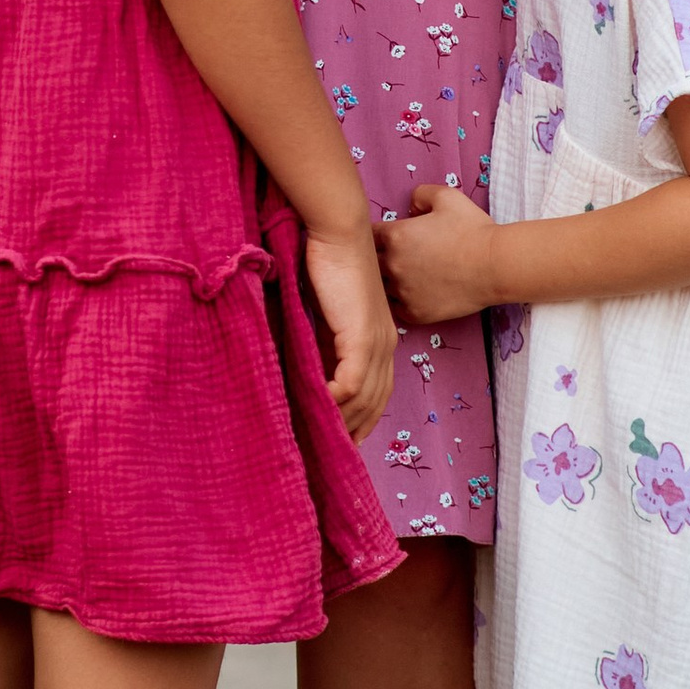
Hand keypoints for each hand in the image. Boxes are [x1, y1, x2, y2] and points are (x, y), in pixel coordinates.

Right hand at [303, 222, 396, 442]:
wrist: (338, 233)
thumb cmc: (327, 264)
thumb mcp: (323, 312)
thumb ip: (320, 340)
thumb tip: (305, 368)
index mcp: (379, 339)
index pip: (377, 391)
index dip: (362, 418)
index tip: (344, 440)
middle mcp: (384, 345)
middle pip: (374, 402)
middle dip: (354, 431)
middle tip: (331, 455)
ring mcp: (375, 342)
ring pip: (363, 398)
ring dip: (342, 422)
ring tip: (320, 441)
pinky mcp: (360, 336)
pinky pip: (351, 383)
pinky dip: (334, 402)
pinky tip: (318, 412)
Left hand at [380, 181, 500, 325]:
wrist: (495, 265)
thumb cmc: (473, 229)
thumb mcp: (447, 197)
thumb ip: (421, 194)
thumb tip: (411, 207)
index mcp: (395, 236)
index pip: (369, 235)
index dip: (378, 234)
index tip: (390, 236)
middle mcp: (392, 265)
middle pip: (371, 263)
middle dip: (380, 258)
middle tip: (399, 256)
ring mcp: (402, 292)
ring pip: (382, 288)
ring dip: (389, 282)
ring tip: (408, 276)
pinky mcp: (415, 313)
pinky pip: (398, 309)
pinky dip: (404, 301)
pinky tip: (417, 293)